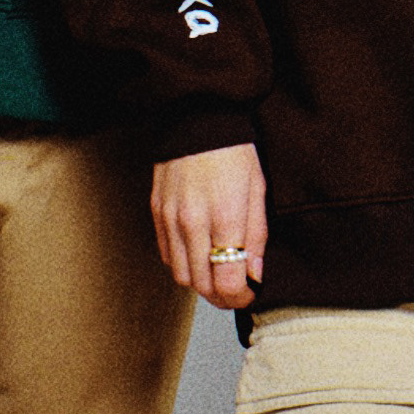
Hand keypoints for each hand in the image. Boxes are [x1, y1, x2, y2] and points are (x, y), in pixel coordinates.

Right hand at [151, 143, 267, 309]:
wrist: (199, 116)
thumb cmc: (234, 151)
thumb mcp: (257, 189)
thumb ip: (256, 235)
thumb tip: (255, 273)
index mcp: (225, 216)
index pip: (228, 282)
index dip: (242, 297)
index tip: (251, 291)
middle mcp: (193, 222)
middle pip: (202, 286)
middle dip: (222, 296)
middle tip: (236, 288)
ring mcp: (170, 218)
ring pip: (181, 276)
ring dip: (200, 282)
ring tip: (217, 271)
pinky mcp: (156, 212)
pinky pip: (166, 255)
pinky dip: (182, 263)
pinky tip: (198, 252)